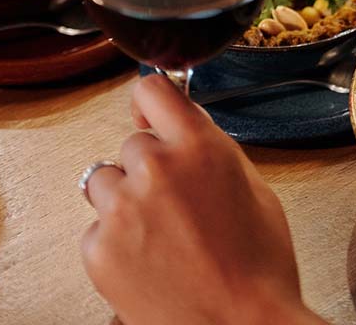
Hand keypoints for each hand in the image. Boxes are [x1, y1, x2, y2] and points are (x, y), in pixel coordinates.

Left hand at [80, 74, 322, 324]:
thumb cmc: (259, 266)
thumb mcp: (254, 187)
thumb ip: (212, 149)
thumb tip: (185, 125)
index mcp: (199, 145)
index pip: (153, 89)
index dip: (151, 102)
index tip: (151, 112)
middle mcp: (155, 168)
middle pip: (131, 144)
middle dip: (149, 166)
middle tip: (175, 202)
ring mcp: (122, 209)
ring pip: (105, 181)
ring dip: (126, 199)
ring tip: (161, 234)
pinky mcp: (98, 248)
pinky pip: (96, 228)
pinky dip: (116, 241)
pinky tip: (150, 260)